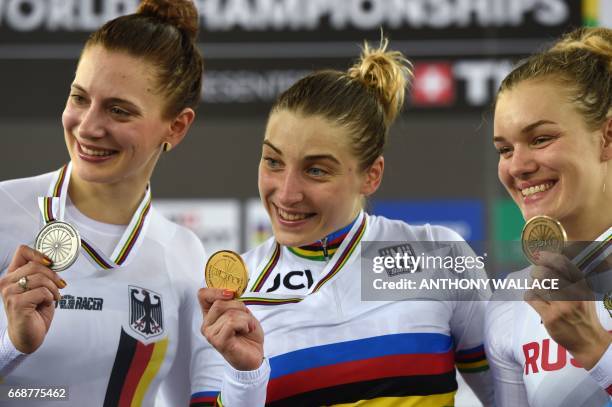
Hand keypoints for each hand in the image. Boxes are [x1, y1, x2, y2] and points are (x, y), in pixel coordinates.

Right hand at [0, 245, 64, 353]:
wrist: (28, 336)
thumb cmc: (34, 311)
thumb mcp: (38, 288)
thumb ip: (41, 275)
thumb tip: (52, 262)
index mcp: (12, 275)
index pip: (22, 251)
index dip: (40, 254)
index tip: (51, 264)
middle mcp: (6, 282)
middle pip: (36, 265)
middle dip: (53, 276)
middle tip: (60, 286)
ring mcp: (9, 293)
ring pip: (40, 278)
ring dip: (54, 288)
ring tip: (54, 297)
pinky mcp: (17, 304)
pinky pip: (42, 292)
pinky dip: (50, 297)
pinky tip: (47, 304)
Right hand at [199, 287, 263, 370]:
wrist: (255, 354)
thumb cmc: (248, 334)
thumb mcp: (242, 312)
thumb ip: (233, 302)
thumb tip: (230, 292)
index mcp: (210, 314)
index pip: (203, 295)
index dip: (216, 290)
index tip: (231, 293)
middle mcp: (207, 324)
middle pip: (219, 303)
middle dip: (239, 307)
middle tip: (246, 317)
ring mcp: (210, 334)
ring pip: (228, 314)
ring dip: (245, 318)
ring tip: (248, 327)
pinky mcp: (218, 341)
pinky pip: (231, 323)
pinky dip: (244, 324)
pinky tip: (246, 330)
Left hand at [526, 251, 610, 368]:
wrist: (589, 341)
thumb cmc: (583, 315)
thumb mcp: (584, 294)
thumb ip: (571, 279)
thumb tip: (550, 260)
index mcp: (581, 286)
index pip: (562, 264)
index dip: (548, 257)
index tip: (540, 255)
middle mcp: (573, 294)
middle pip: (544, 273)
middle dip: (537, 273)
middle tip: (537, 276)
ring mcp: (561, 306)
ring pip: (536, 285)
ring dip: (534, 286)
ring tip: (539, 291)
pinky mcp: (550, 317)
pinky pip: (531, 298)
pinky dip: (530, 296)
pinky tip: (535, 300)